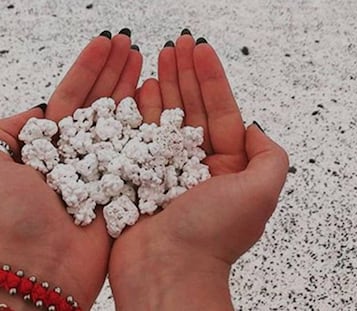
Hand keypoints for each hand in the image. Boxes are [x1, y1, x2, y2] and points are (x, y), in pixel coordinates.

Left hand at [0, 30, 141, 309]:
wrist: (33, 272)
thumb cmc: (5, 218)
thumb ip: (11, 129)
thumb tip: (38, 109)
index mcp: (45, 147)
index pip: (71, 98)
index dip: (89, 69)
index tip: (107, 44)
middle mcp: (76, 157)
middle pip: (100, 106)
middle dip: (115, 74)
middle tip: (132, 47)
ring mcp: (102, 173)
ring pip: (122, 125)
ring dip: (133, 92)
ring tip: (146, 63)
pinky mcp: (123, 191)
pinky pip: (138, 155)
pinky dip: (147, 129)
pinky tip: (155, 104)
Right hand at [109, 33, 288, 309]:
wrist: (166, 273)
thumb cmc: (213, 237)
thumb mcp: (261, 192)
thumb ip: (270, 156)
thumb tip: (255, 128)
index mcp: (228, 168)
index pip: (221, 112)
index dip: (212, 79)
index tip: (200, 50)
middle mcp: (198, 167)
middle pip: (192, 109)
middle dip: (185, 75)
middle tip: (177, 44)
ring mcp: (166, 171)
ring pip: (165, 118)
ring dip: (162, 86)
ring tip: (157, 57)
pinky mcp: (138, 177)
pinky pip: (140, 138)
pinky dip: (139, 112)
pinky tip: (139, 90)